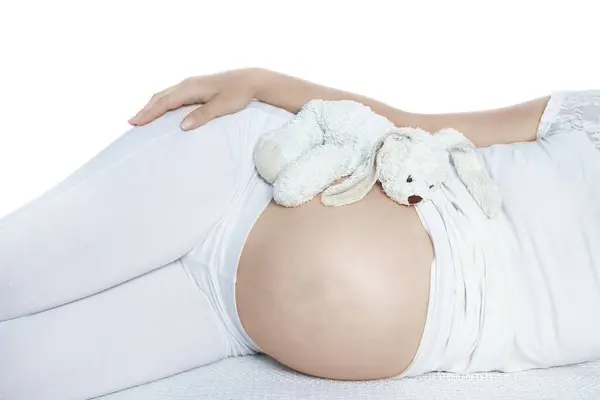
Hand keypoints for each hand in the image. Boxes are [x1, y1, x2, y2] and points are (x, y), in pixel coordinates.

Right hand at [128, 68, 264, 130]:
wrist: (250, 80)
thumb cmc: (238, 93)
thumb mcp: (222, 106)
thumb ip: (202, 115)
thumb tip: (182, 126)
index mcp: (191, 88)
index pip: (165, 101)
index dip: (149, 112)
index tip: (136, 122)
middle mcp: (188, 84)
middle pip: (160, 97)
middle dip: (145, 110)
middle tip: (131, 123)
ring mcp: (191, 85)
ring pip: (165, 95)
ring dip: (152, 106)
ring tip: (140, 118)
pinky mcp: (195, 88)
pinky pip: (173, 96)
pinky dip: (162, 103)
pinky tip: (160, 111)